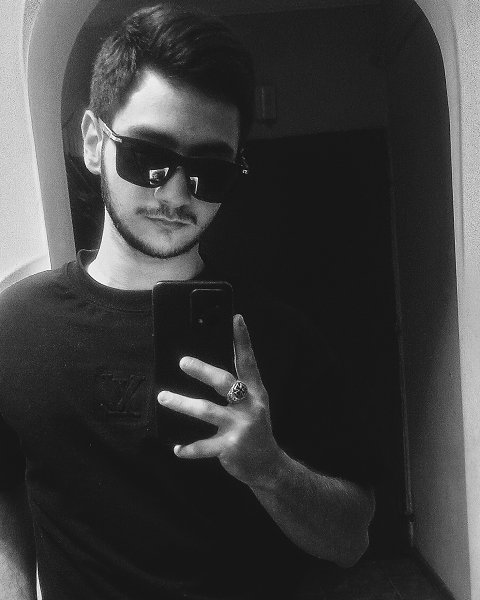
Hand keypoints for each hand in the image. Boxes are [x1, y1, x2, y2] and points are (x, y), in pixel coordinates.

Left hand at [157, 314, 281, 487]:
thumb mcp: (253, 404)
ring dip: (182, 404)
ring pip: (207, 411)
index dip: (242, 340)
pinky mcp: (231, 447)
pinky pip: (205, 446)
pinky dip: (189, 448)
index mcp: (255, 392)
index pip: (248, 361)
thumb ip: (238, 387)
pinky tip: (176, 449)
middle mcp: (250, 406)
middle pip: (225, 383)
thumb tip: (209, 366)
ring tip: (163, 397)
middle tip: (182, 362)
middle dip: (203, 371)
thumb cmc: (255, 428)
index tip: (235, 319)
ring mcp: (241, 427)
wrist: (269, 466)